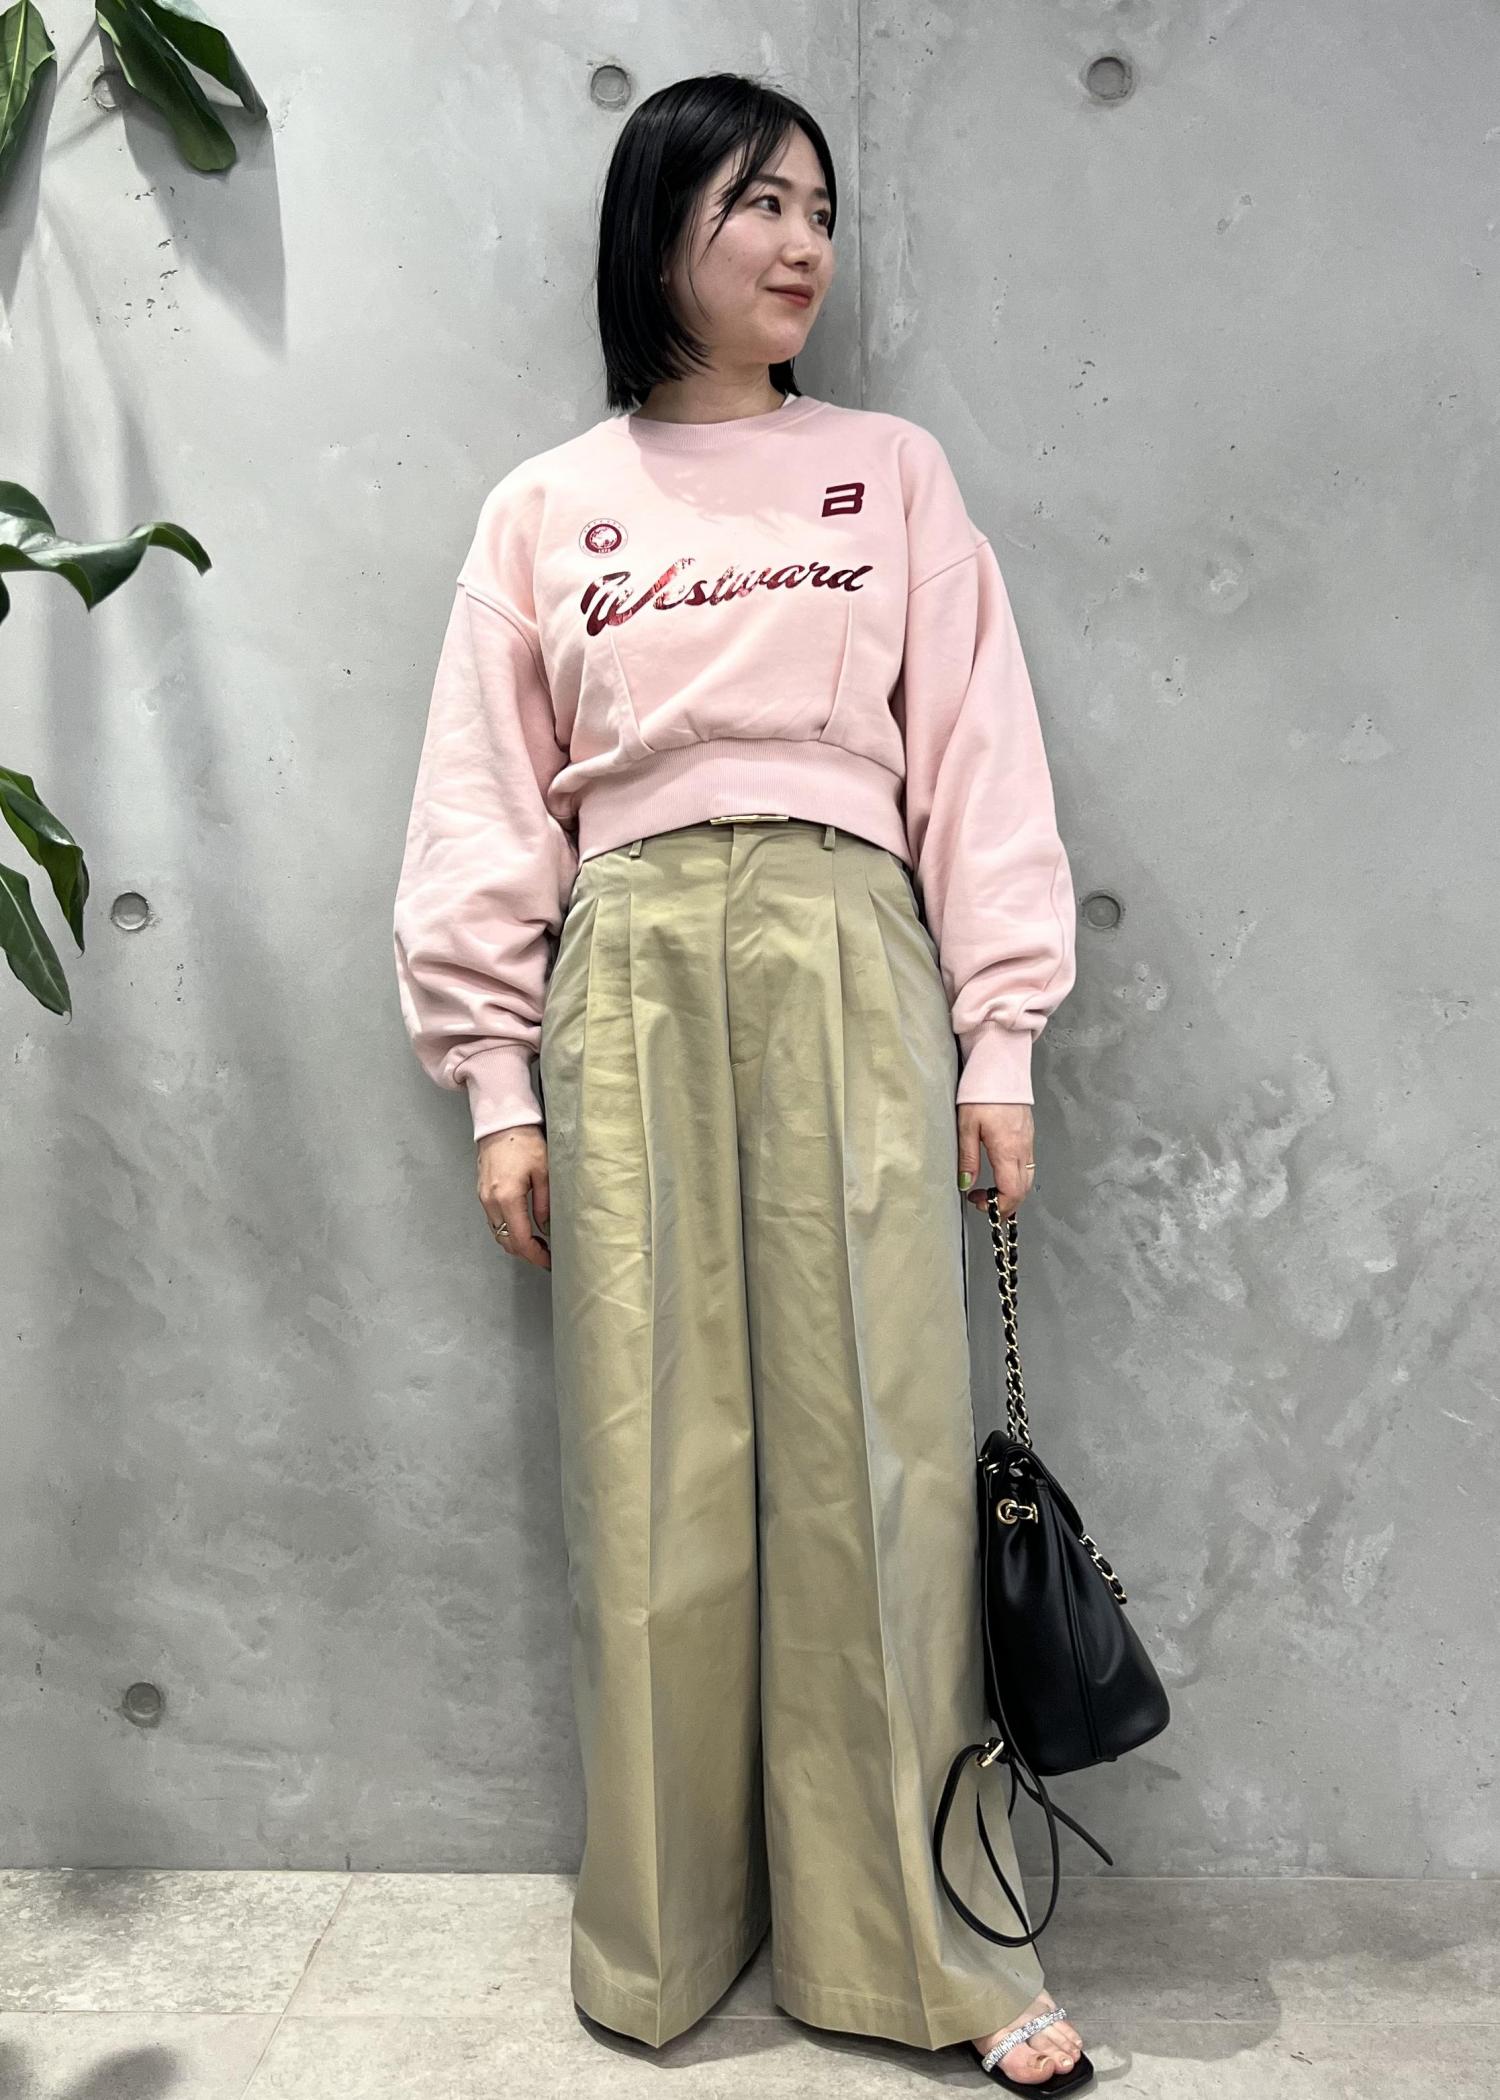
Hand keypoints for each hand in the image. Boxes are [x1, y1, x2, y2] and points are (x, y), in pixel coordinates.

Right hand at [477, 1124, 551, 1269]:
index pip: (520, 1239)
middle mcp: (491, 1202)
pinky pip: (493, 1221)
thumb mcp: (544, 1173)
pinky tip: (522, 1227)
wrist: (501, 1123)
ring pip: (498, 1233)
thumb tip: (546, 1228)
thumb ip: (545, 1204)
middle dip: (526, 1253)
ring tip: (537, 1243)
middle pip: (506, 1242)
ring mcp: (483, 1198)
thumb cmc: (524, 1142)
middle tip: (546, 1254)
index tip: (549, 1261)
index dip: (535, 1255)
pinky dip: (507, 1230)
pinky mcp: (481, 1193)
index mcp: (507, 1198)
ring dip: (516, 1243)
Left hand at [957, 1102, 1036, 1217]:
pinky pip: (1028, 1166)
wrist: (1002, 1068)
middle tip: (983, 1202)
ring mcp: (1028, 1143)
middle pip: (1023, 1190)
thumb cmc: (983, 1092)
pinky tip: (1000, 1174)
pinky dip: (1016, 1179)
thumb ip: (968, 1158)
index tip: (979, 1202)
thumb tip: (966, 1184)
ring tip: (990, 1192)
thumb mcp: (967, 1126)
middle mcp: (1023, 1149)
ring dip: (1012, 1192)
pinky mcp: (1028, 1136)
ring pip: (1028, 1180)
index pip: (1012, 1191)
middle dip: (1005, 1204)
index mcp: (1008, 1149)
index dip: (998, 1205)